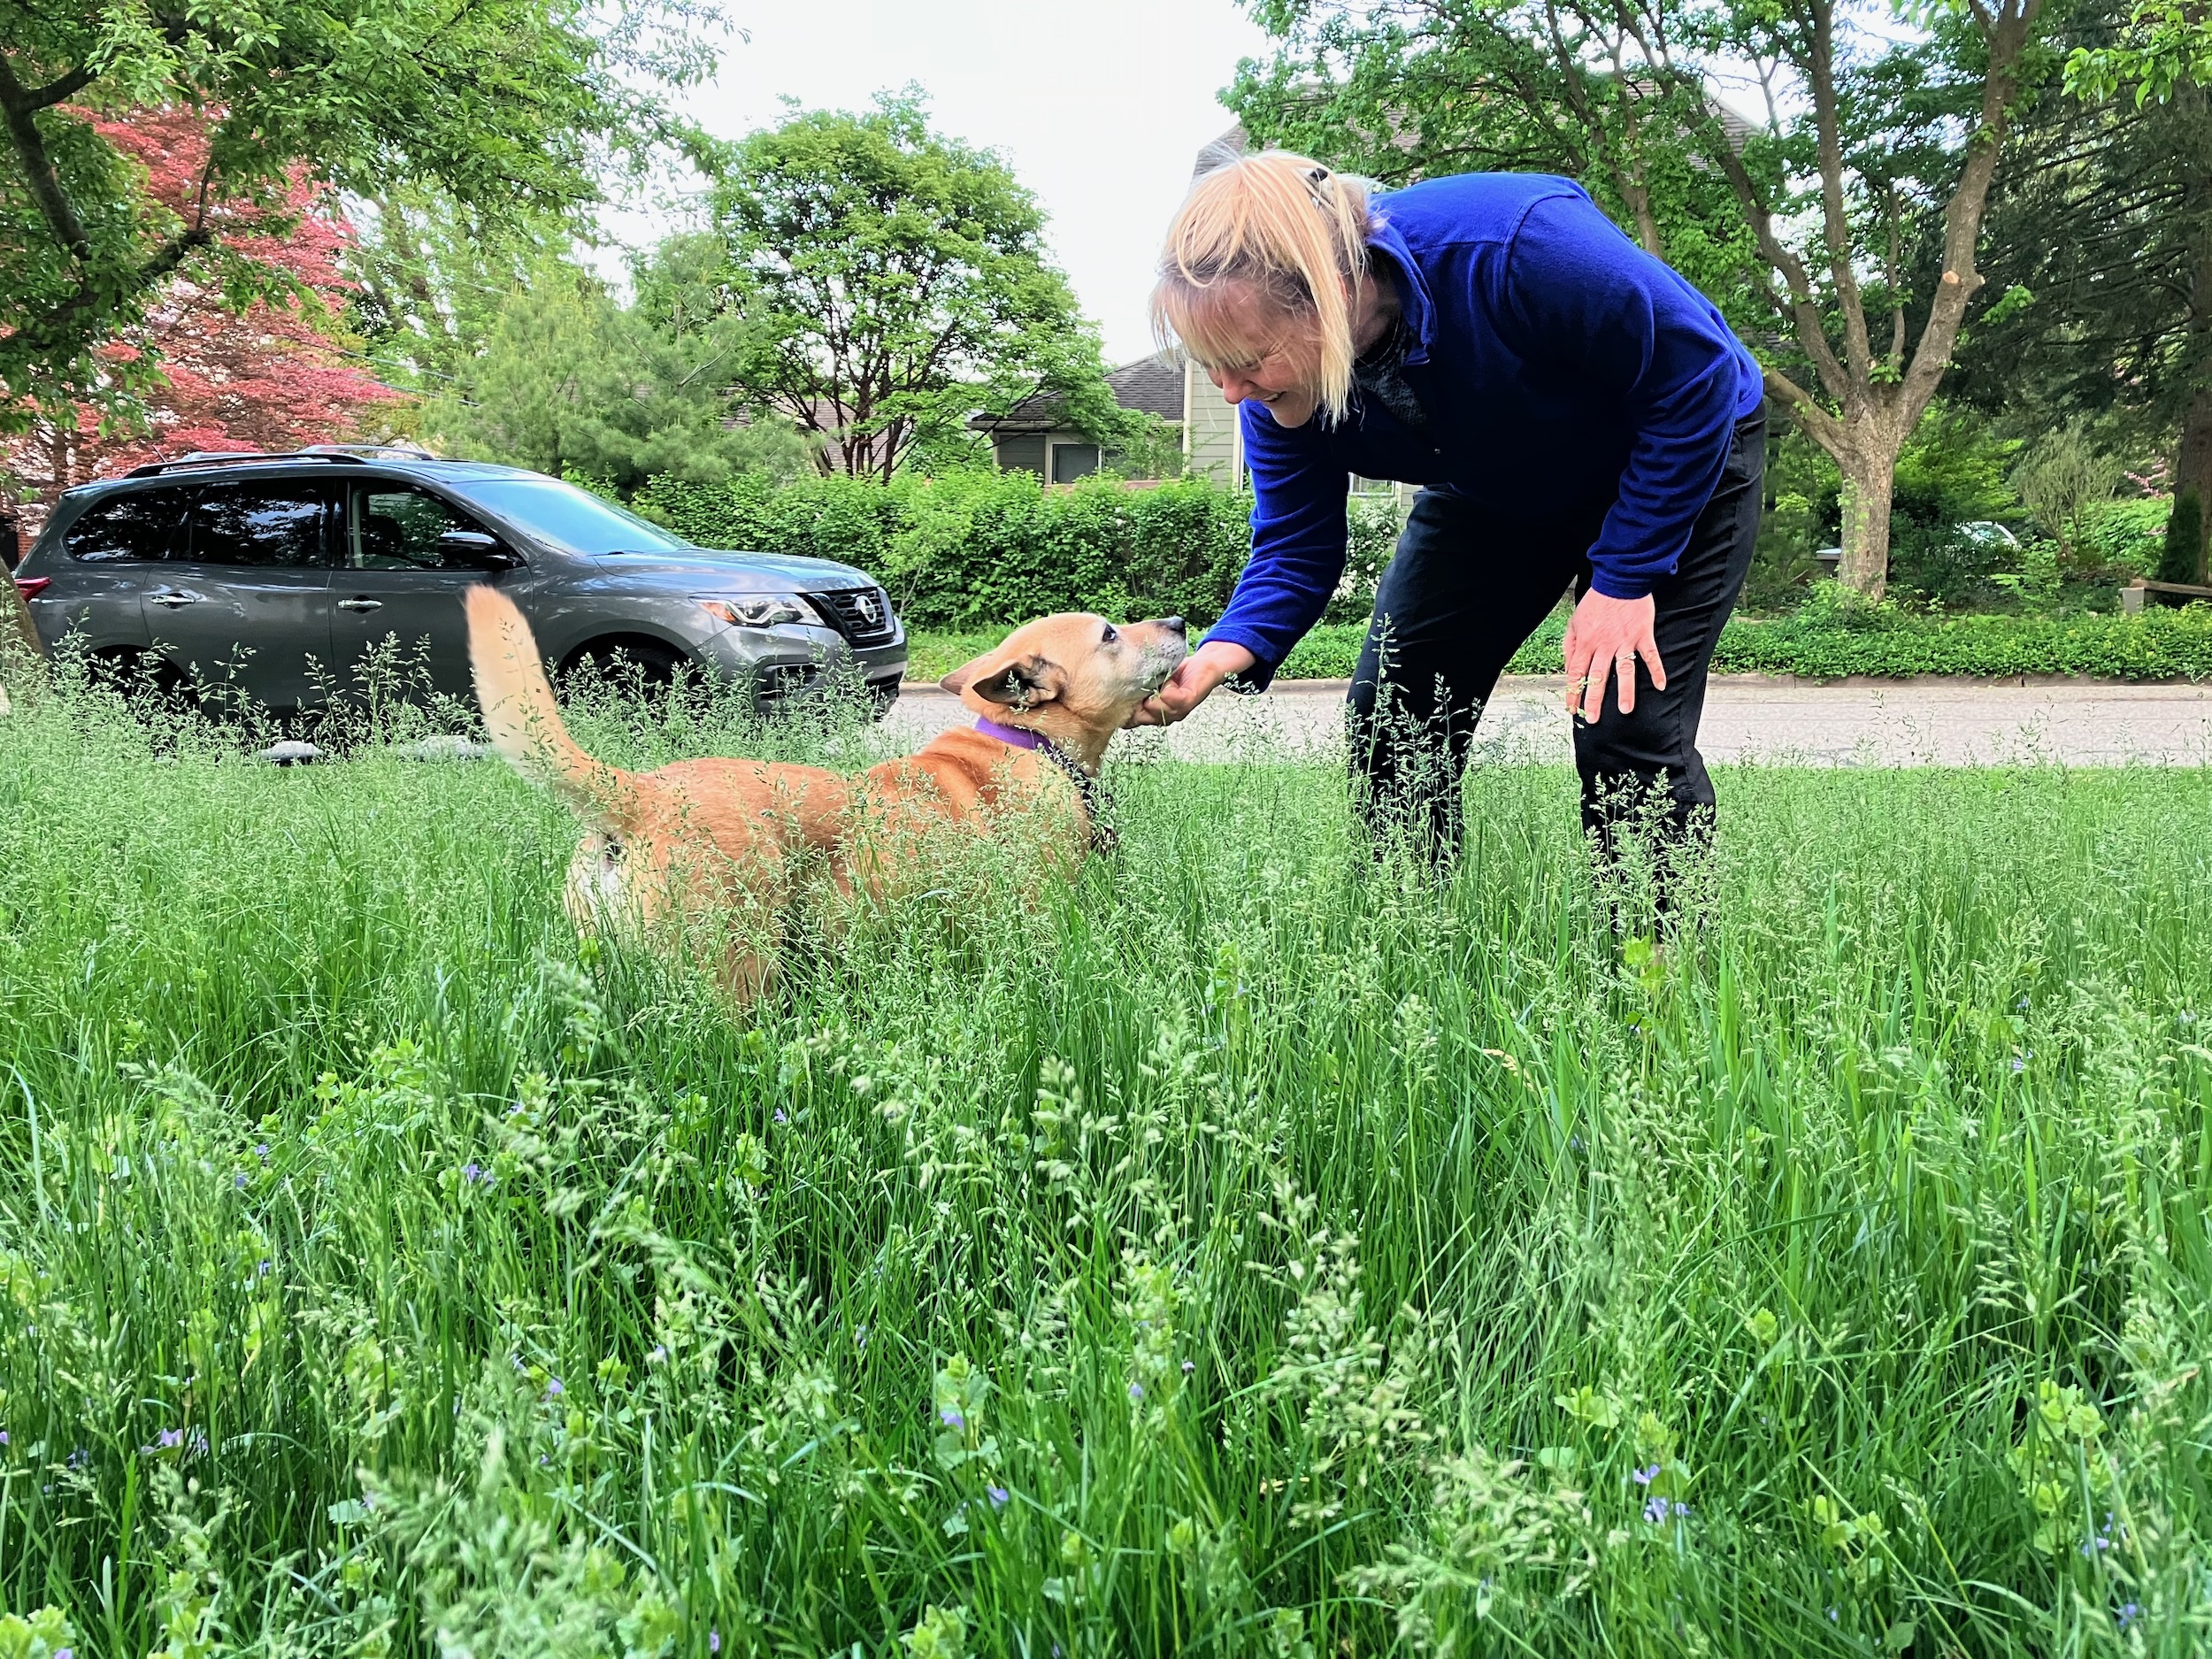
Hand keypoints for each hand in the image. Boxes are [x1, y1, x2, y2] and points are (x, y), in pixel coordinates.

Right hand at [1125, 639, 1254, 726]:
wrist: (1205, 665)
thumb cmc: (1174, 672)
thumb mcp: (1148, 680)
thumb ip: (1133, 686)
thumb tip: (1108, 685)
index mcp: (1150, 714)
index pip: (1128, 721)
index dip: (1120, 709)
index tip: (1115, 694)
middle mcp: (1162, 718)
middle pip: (1138, 716)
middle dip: (1135, 700)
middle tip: (1139, 683)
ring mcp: (1175, 713)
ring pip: (1153, 708)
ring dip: (1153, 690)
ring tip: (1159, 680)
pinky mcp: (1187, 702)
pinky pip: (1169, 698)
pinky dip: (1167, 686)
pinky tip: (1171, 680)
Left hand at [1562, 589, 1664, 723]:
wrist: (1619, 581)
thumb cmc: (1596, 602)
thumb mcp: (1575, 622)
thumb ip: (1570, 646)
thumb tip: (1570, 667)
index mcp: (1585, 643)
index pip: (1576, 673)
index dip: (1574, 692)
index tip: (1572, 708)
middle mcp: (1603, 645)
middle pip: (1597, 676)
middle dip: (1594, 700)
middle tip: (1593, 719)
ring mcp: (1624, 641)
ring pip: (1623, 670)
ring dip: (1625, 691)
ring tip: (1625, 710)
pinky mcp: (1642, 635)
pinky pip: (1650, 655)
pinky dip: (1657, 670)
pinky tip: (1661, 685)